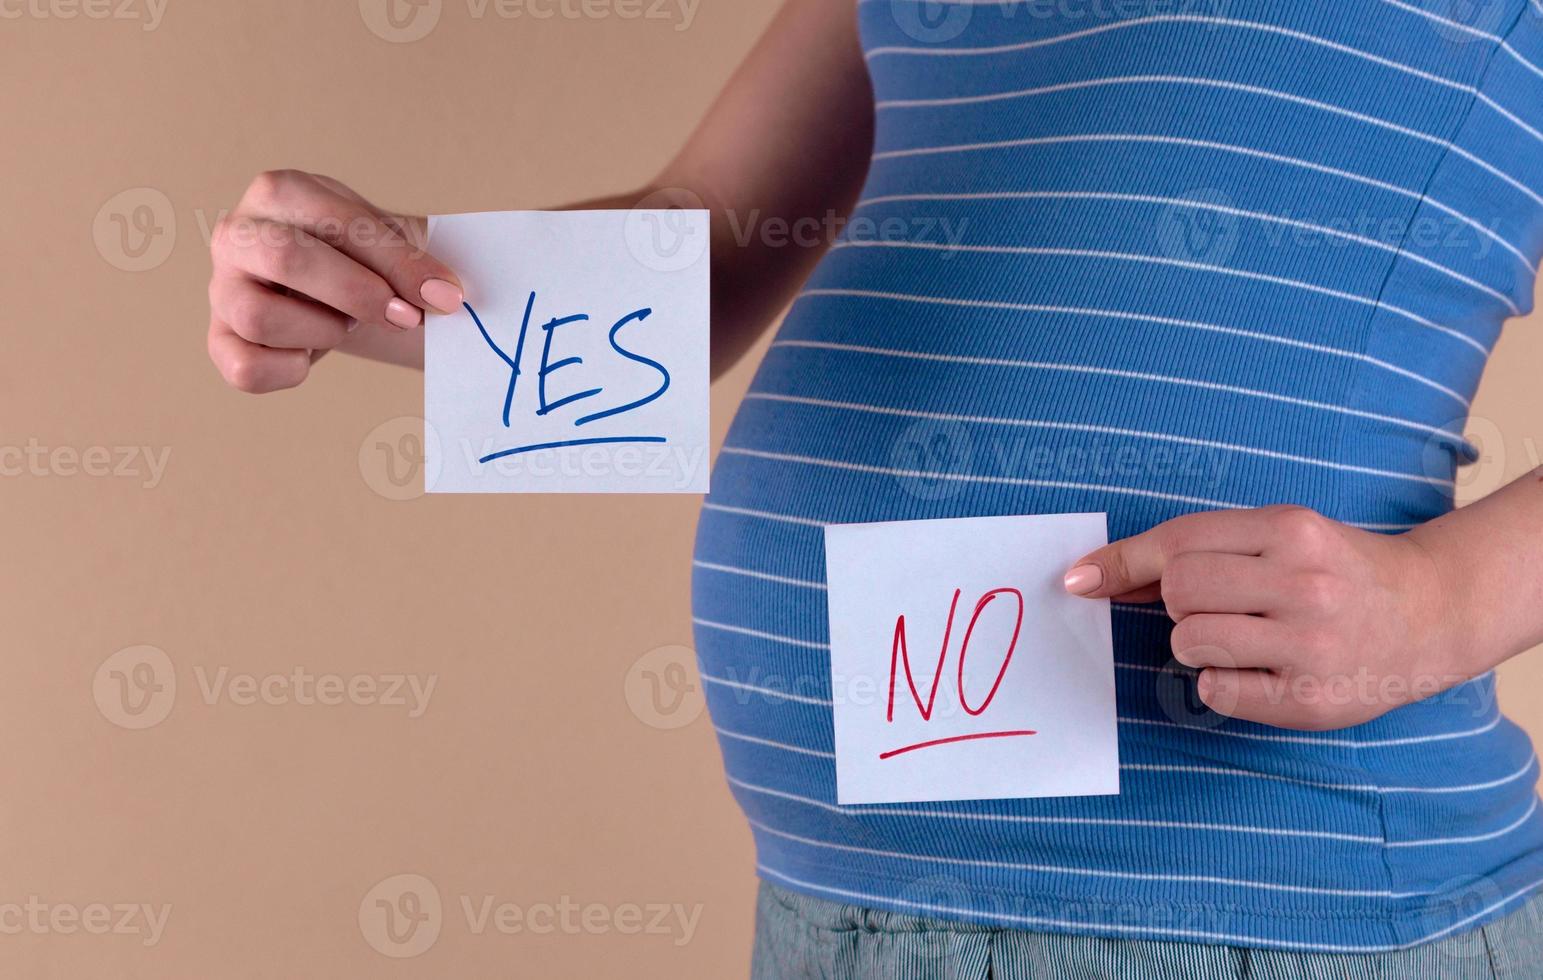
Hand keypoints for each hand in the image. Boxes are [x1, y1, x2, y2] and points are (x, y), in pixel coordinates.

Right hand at [207, 170, 462, 392]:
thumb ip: (416, 255)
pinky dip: (289, 370)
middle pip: (284, 258)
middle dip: (357, 293)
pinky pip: (245, 368)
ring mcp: (222, 287)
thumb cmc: (366, 258)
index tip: (446, 295)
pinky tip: (312, 355)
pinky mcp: (219, 338)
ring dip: (323, 330)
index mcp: (281, 192)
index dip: (396, 262)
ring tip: (346, 324)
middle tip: (407, 317)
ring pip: (259, 316)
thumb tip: (445, 291)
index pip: (334, 220)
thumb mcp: (393, 238)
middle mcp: (239, 234)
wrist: (339, 290)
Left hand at [1063, 505, 1473, 729]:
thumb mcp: (1282, 537)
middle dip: (1176, 601)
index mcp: (1291, 531)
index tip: (1077, 580)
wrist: (1429, 614)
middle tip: (1220, 607)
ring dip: (1196, 642)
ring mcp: (1309, 642)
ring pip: (1189, 638)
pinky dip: (1218, 682)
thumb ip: (1202, 550)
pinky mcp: (1309, 698)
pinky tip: (1256, 671)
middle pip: (1177, 589)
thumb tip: (1102, 574)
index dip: (1119, 562)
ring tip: (1244, 638)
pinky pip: (1215, 690)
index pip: (1178, 542)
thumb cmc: (1336, 571)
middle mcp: (1303, 582)